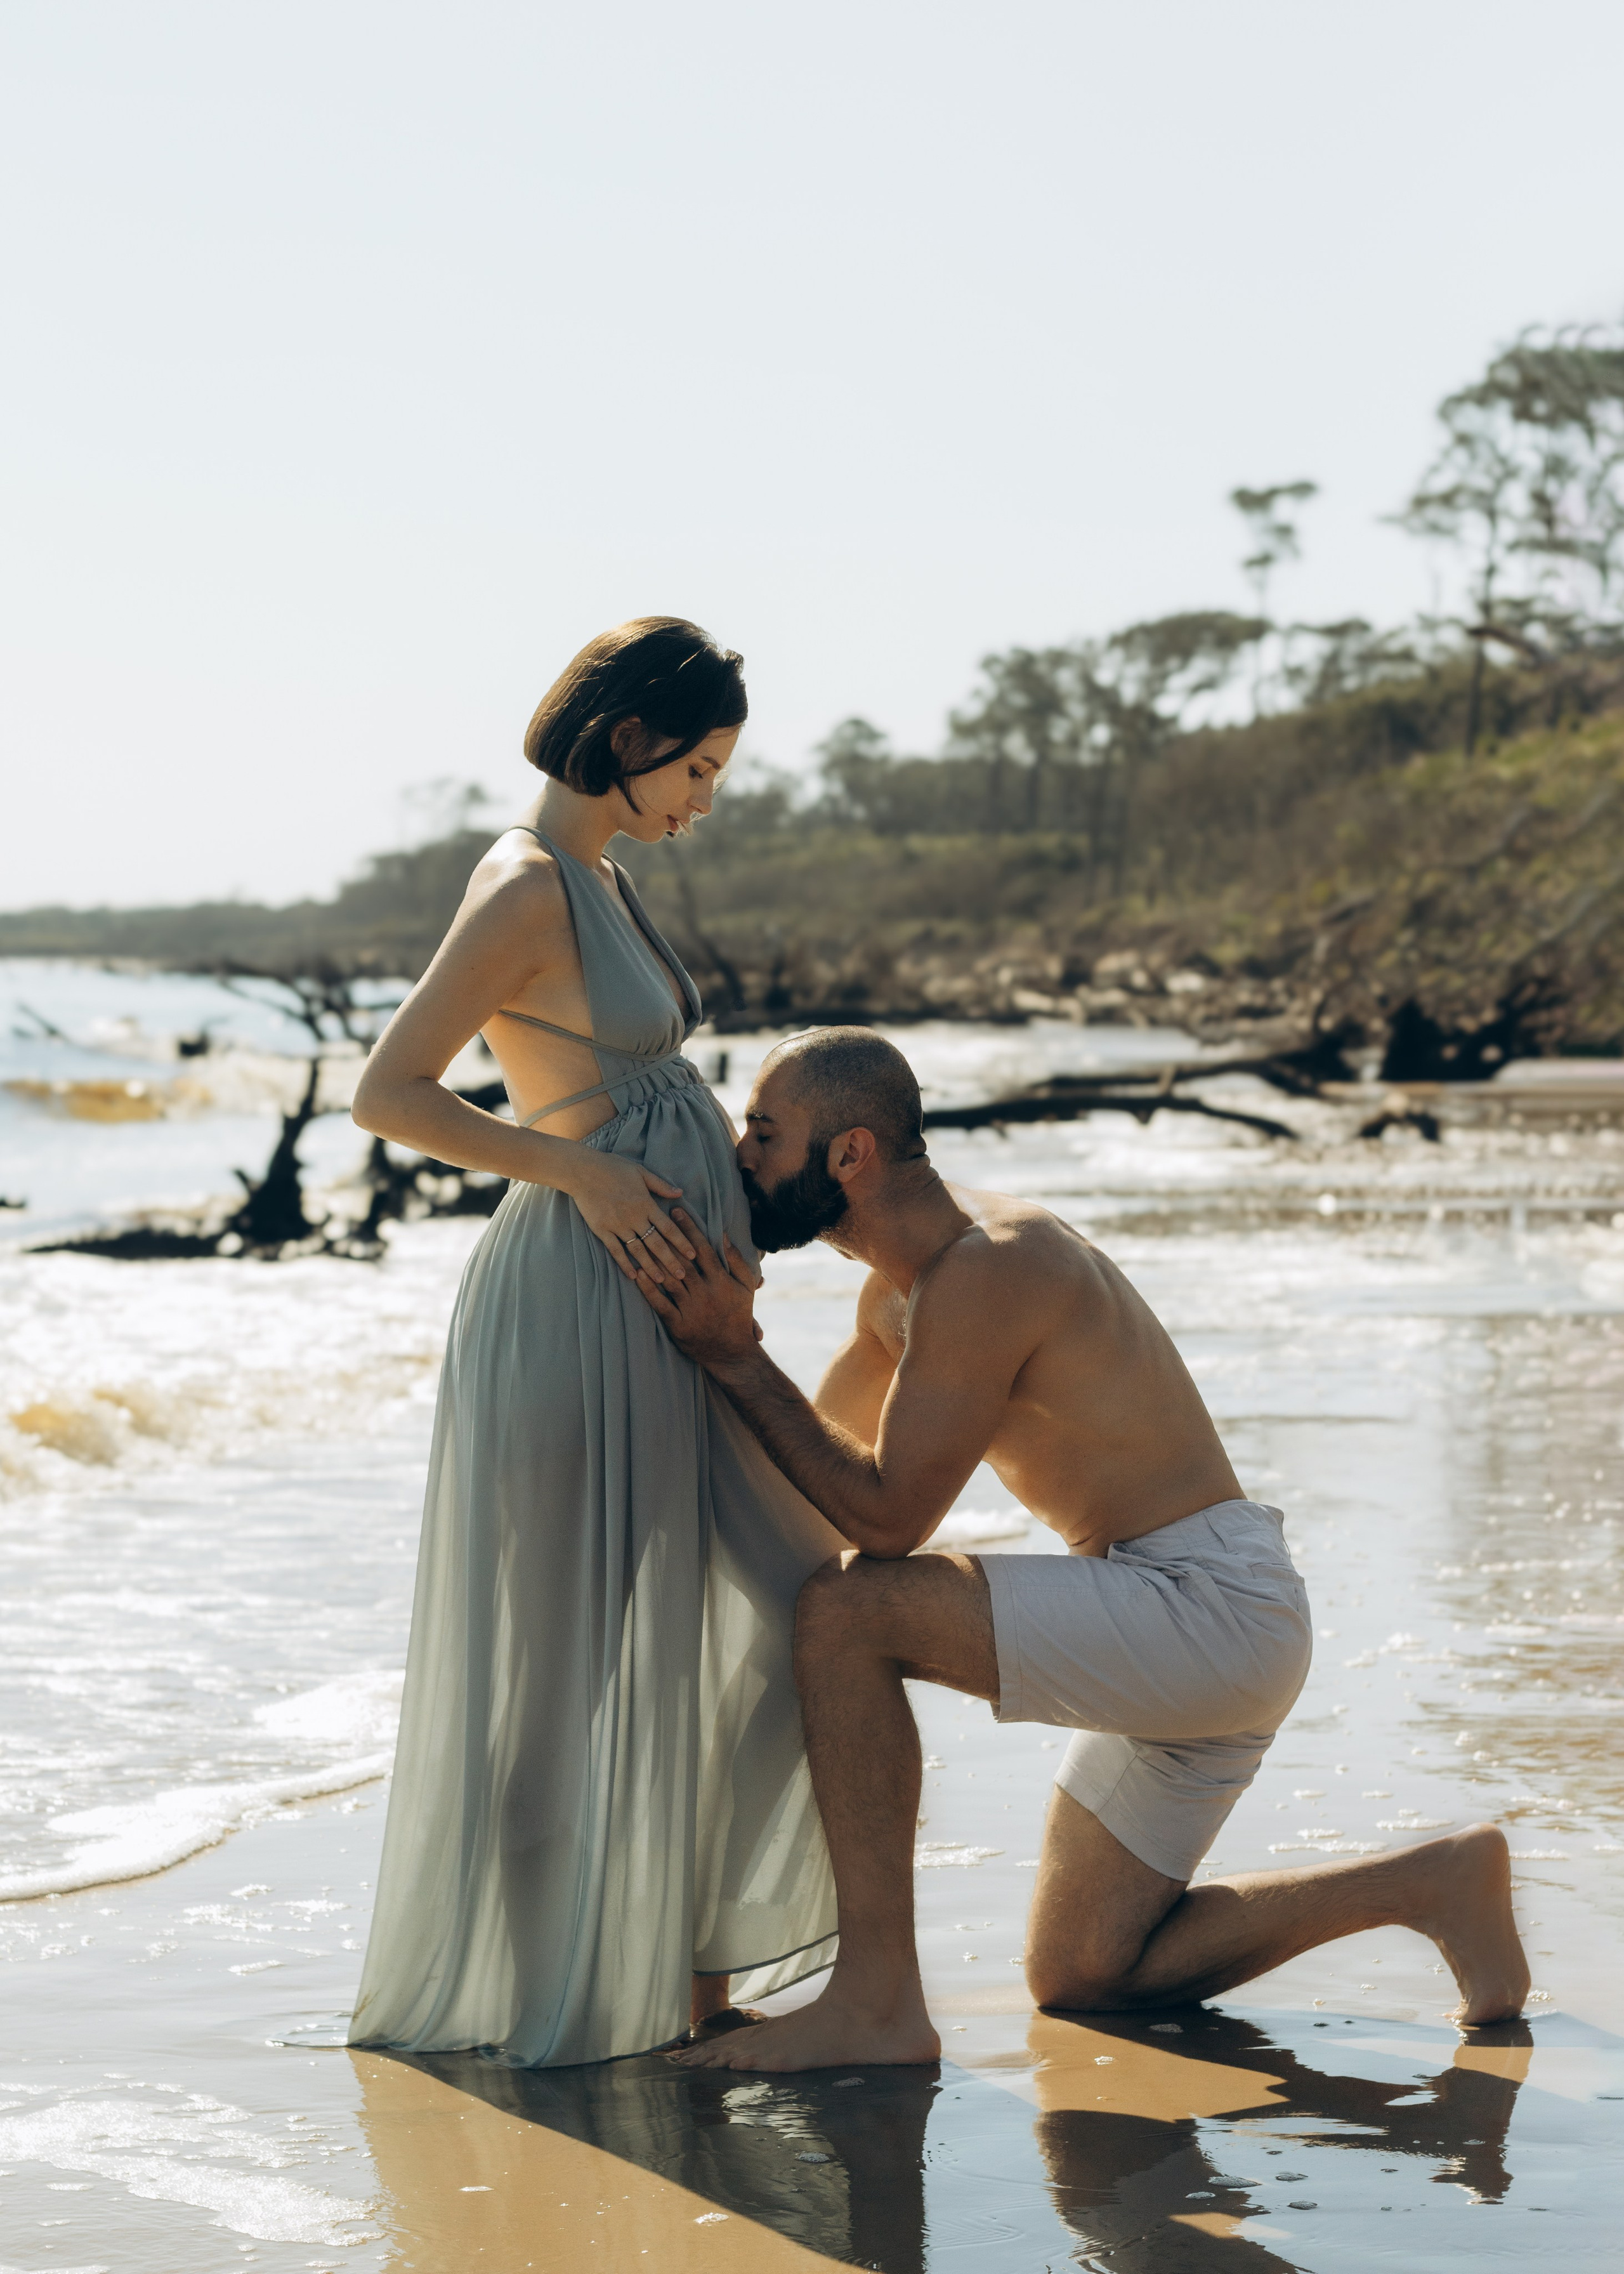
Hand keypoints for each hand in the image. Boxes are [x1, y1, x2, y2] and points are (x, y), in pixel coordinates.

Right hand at [565, 1153, 697, 1283]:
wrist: (583, 1171)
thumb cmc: (613, 1168)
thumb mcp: (641, 1172)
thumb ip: (661, 1185)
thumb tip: (680, 1193)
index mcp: (646, 1204)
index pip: (669, 1227)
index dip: (682, 1242)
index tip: (692, 1255)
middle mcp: (635, 1218)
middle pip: (656, 1243)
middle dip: (670, 1260)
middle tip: (682, 1276)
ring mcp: (618, 1225)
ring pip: (638, 1251)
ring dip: (650, 1267)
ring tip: (661, 1281)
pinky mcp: (602, 1230)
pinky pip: (616, 1250)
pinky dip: (624, 1264)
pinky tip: (633, 1276)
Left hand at [633, 1209, 760, 1367]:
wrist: (732, 1352)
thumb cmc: (738, 1315)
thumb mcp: (745, 1286)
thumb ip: (736, 1259)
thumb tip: (724, 1235)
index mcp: (721, 1280)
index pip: (702, 1248)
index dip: (689, 1229)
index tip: (677, 1212)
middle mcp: (705, 1292)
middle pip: (682, 1261)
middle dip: (667, 1238)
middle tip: (653, 1218)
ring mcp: (691, 1309)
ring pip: (669, 1279)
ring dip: (654, 1260)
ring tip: (640, 1240)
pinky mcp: (677, 1325)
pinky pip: (660, 1303)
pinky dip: (648, 1289)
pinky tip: (637, 1274)